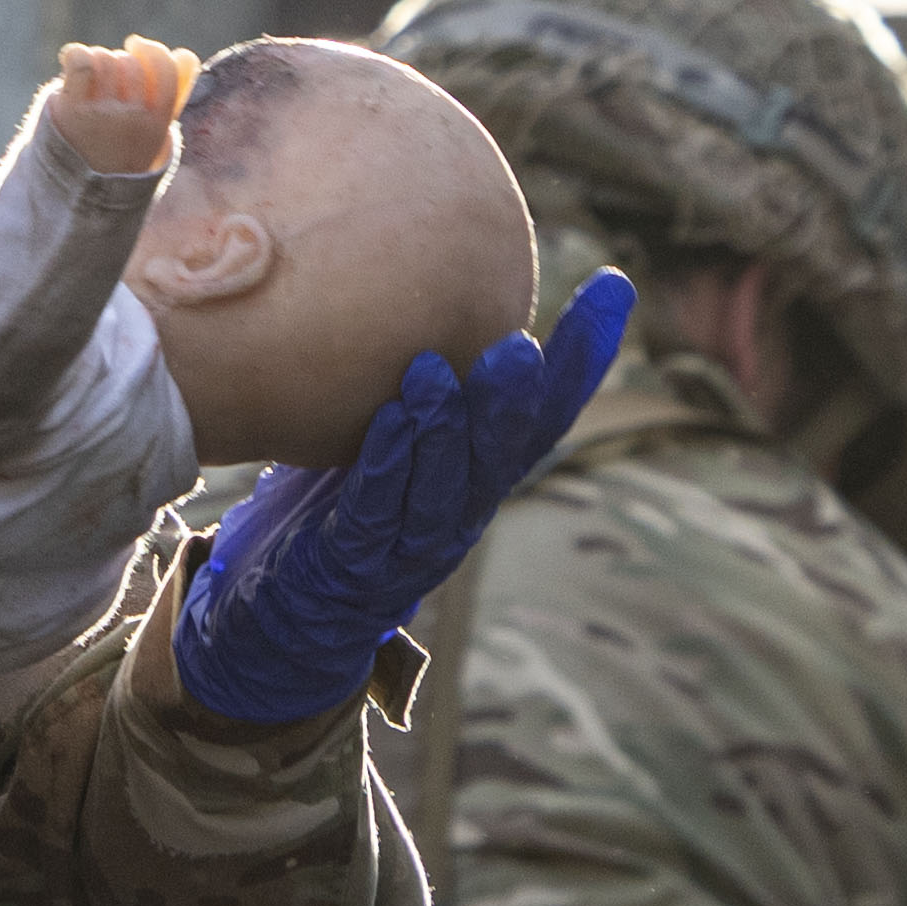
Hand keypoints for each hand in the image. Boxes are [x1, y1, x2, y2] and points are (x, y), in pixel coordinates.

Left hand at [169, 271, 630, 728]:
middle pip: (507, 451)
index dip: (582, 358)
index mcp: (482, 477)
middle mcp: (463, 511)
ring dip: (448, 428)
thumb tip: (441, 286)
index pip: (546, 414)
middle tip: (521, 345)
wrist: (292, 620)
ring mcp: (414, 546)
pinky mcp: (359, 566)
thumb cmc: (350, 513)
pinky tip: (389, 420)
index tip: (614, 288)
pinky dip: (387, 465)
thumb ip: (430, 385)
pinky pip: (378, 512)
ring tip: (441, 370)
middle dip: (520, 397)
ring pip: (446, 485)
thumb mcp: (396, 444)